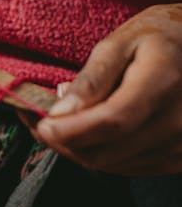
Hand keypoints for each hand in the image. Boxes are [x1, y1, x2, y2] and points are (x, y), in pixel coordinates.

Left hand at [35, 4, 181, 175]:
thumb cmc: (158, 39)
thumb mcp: (120, 43)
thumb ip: (92, 78)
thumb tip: (60, 114)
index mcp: (164, 81)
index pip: (113, 121)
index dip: (71, 130)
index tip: (41, 124)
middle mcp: (179, 120)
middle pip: (107, 152)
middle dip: (64, 142)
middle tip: (39, 120)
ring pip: (111, 165)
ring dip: (78, 149)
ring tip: (63, 120)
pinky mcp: (178, 158)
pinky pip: (126, 168)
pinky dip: (99, 153)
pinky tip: (87, 131)